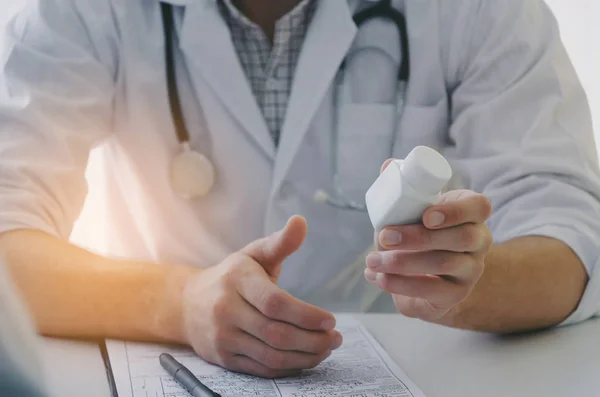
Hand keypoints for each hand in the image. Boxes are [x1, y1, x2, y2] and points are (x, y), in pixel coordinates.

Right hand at [181, 216, 341, 377]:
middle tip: (335, 338)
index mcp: (237, 279)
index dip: (306, 315)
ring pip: (271, 355)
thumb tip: (301, 221)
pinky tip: (306, 358)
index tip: (330, 320)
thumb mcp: (253, 254)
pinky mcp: (224, 358)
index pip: (274, 302)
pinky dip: (289, 367)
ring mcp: (223, 337)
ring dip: (305, 356)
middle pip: (276, 333)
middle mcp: (226, 309)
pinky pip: (262, 369)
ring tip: (326, 348)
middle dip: (312, 339)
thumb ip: (280, 242)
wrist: (187, 304)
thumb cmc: (231, 276)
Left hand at [365, 185, 492, 321]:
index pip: (479, 206)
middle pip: (462, 237)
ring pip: (445, 263)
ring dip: (402, 262)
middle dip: (418, 237)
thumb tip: (387, 166)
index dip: (456, 211)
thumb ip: (401, 189)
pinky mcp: (456, 294)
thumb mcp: (412, 210)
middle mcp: (479, 241)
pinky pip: (433, 291)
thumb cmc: (419, 233)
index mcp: (470, 213)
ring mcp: (471, 270)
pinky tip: (378, 278)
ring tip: (372, 260)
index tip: (426, 216)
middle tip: (384, 236)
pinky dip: (400, 284)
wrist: (426, 276)